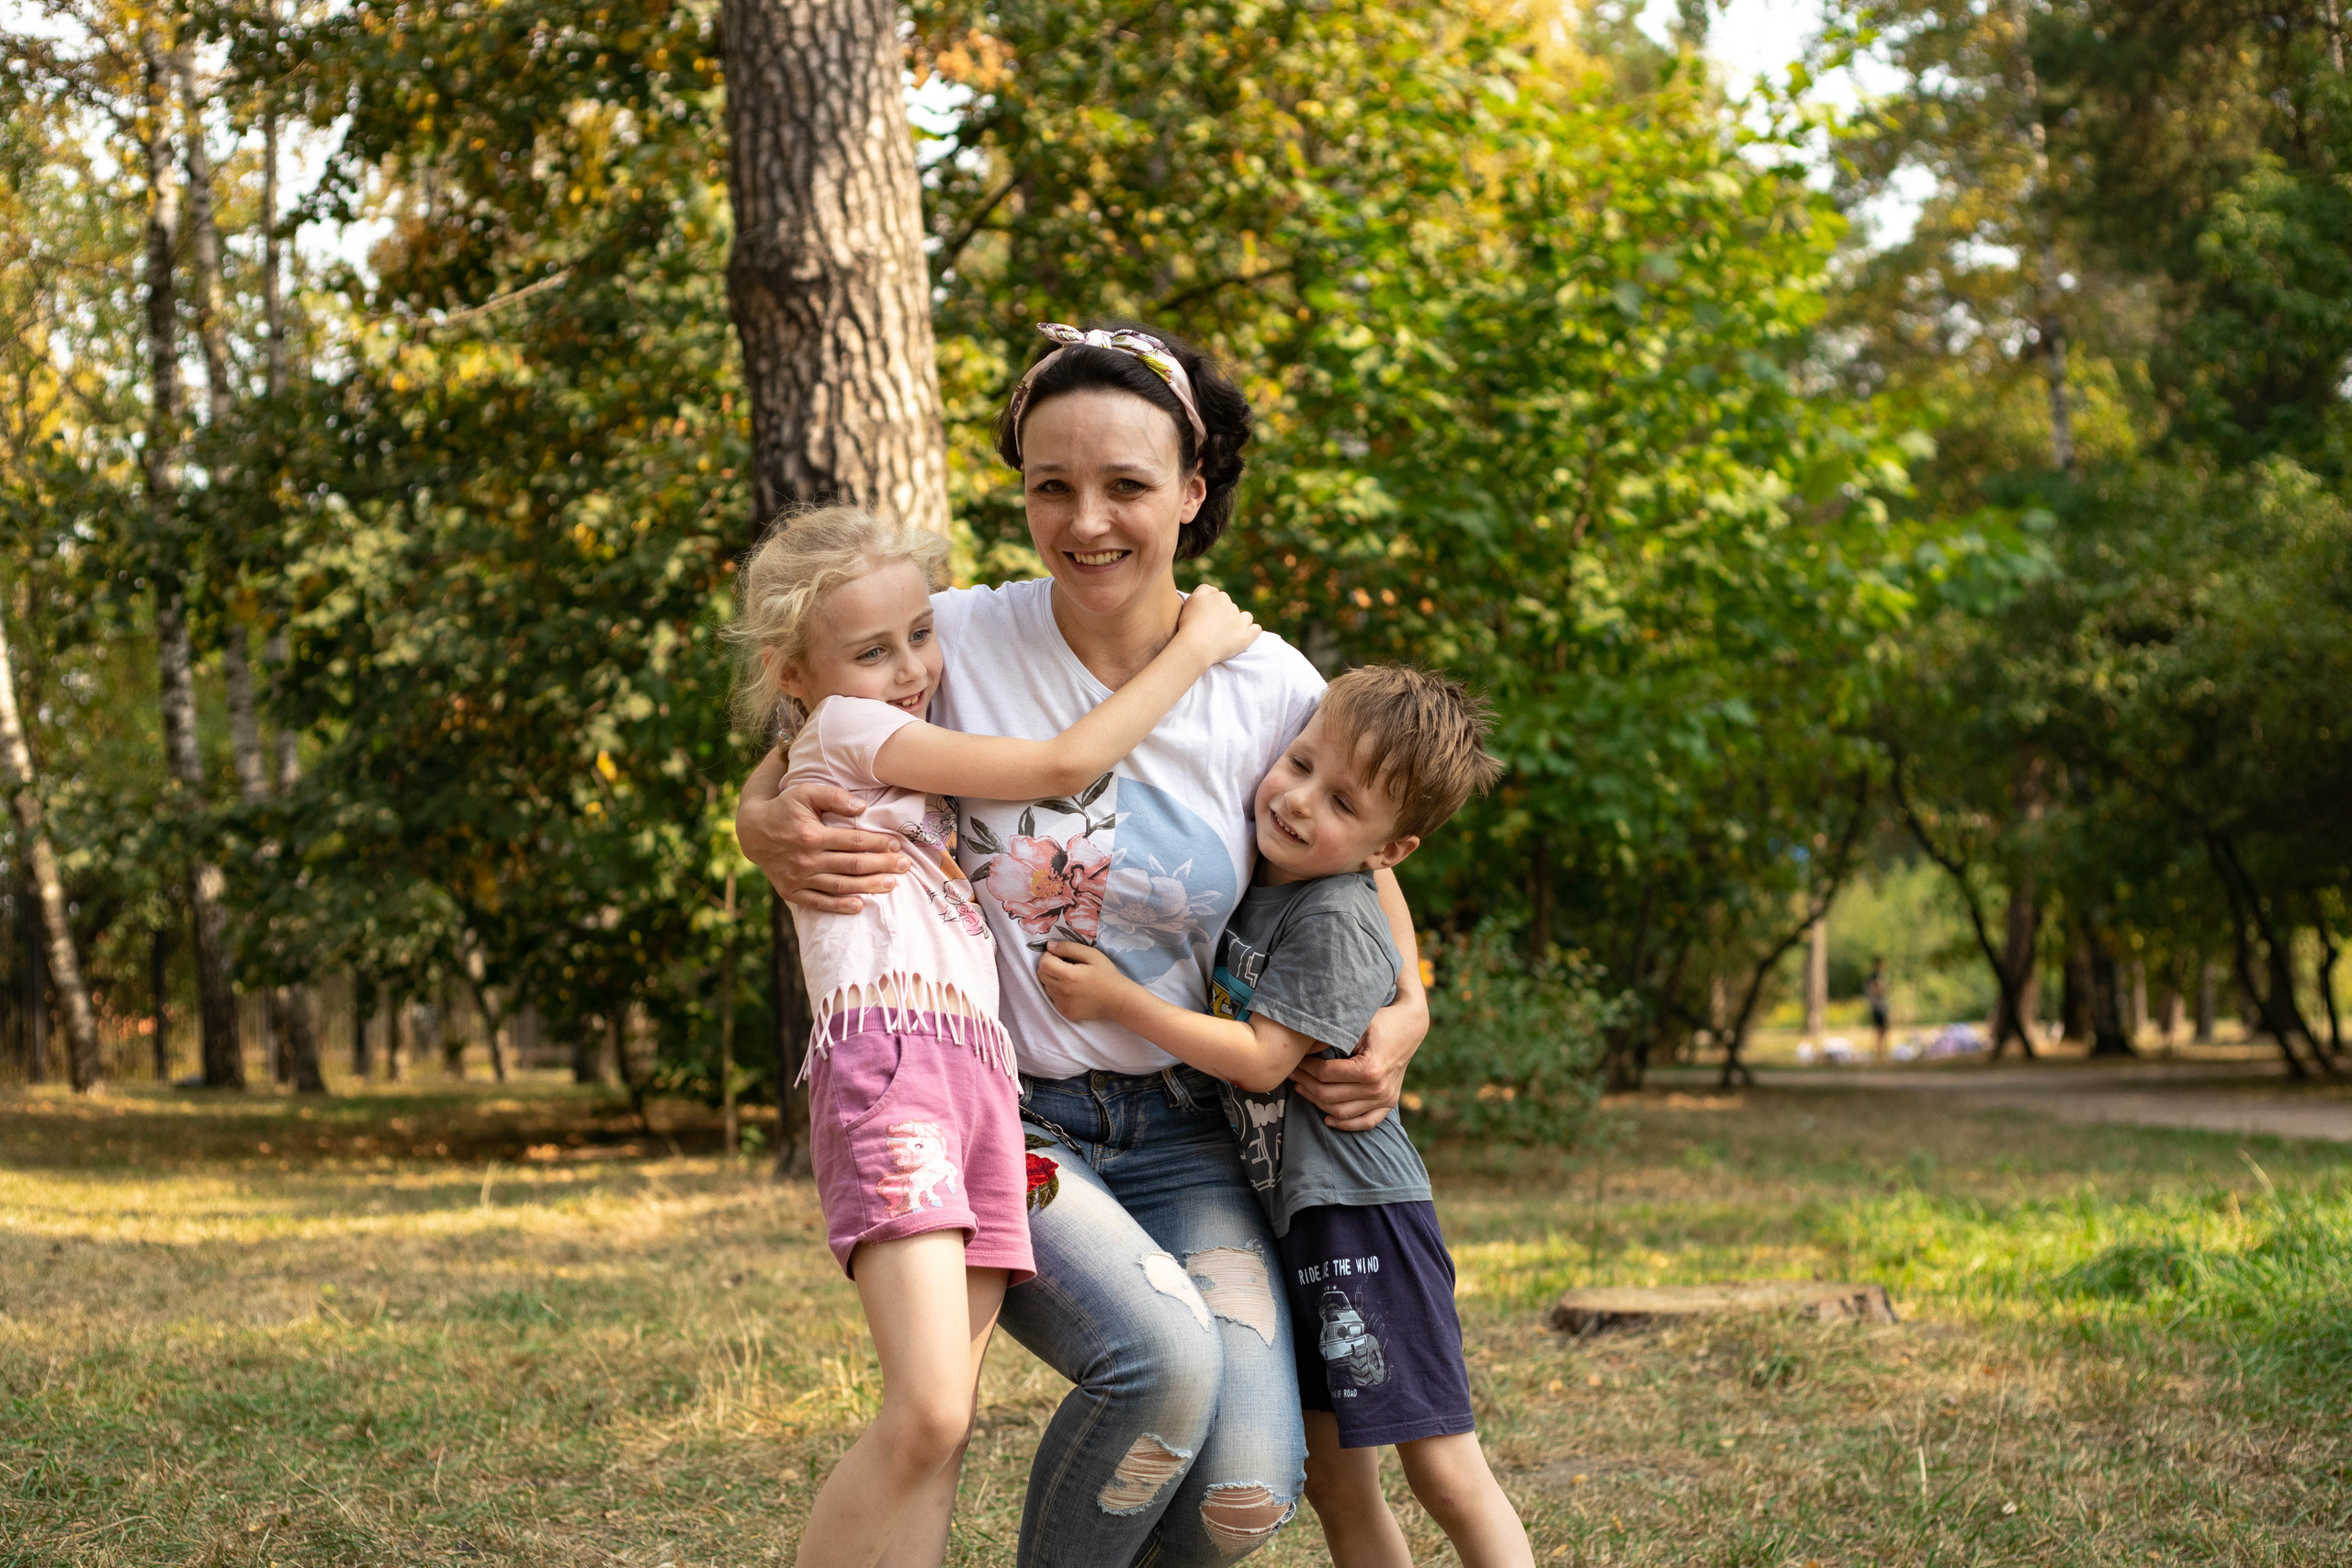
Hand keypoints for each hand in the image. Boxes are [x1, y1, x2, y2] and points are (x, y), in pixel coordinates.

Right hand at [734, 747, 909, 914]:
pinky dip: (839, 906)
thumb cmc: (785, 807)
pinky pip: (818, 902)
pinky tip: (860, 905)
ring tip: (891, 884)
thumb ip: (834, 796)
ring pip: (840, 886)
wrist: (752, 831)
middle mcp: (805, 859)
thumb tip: (862, 807)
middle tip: (905, 866)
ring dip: (868, 886)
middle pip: (852, 865)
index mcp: (810, 834)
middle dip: (882, 865)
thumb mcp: (806, 792)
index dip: (878, 843)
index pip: (853, 841)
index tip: (897, 844)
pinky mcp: (790, 892)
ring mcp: (798, 878)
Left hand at [1037, 940, 1129, 1022]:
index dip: (1050, 955)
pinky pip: (1052, 998)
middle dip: (1049, 966)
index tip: (1062, 955)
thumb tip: (1049, 946)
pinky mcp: (1064, 1013)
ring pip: (1045, 986)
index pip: (1044, 963)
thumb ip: (1069, 948)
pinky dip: (1057, 991)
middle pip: (1041, 974)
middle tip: (1065, 965)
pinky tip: (1072, 989)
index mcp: (1069, 976)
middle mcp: (1062, 992)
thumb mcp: (1092, 955)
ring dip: (1052, 979)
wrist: (1117, 1000)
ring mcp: (1062, 1005)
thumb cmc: (1107, 975)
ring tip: (1070, 978)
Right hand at [1174, 584, 1259, 663]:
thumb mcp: (1192, 599)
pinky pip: (1256, 630)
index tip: (1206, 618)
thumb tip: (1216, 591)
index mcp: (1221, 597)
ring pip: (1246, 617)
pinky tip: (1247, 634)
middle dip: (1225, 616)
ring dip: (1241, 621)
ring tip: (1230, 632)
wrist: (1195, 645)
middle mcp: (1233, 608)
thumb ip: (1204, 589)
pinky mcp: (1245, 638)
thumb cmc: (1190, 623)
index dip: (1213, 608)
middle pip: (1232, 609)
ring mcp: (1240, 623)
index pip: (1221, 599)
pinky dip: (1253, 630)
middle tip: (1213, 628)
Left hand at [1289, 997, 1427, 1130]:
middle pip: (1329, 1095)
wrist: (1410, 1026)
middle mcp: (1378, 1088)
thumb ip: (1332, 1037)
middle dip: (1306, 1084)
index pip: (1326, 1074)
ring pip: (1342, 1112)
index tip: (1295, 1060)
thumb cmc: (1381, 1020)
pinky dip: (1346, 1124)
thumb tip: (1304, 1047)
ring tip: (1303, 1089)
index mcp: (1370, 1069)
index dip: (1306, 1068)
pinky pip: (1365, 1122)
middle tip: (1293, 1074)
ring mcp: (1385, 1098)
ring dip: (1317, 1103)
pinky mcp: (1389, 1103)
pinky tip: (1327, 1119)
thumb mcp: (1357, 1023)